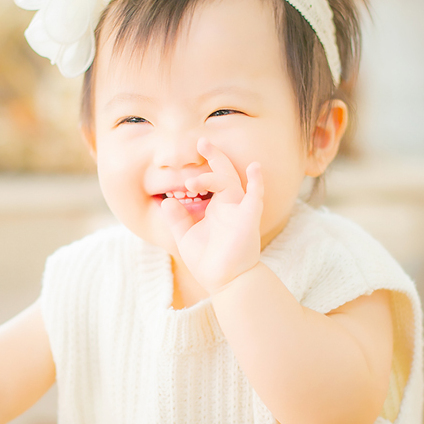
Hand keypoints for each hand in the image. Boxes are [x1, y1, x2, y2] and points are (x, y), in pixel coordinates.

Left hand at [160, 137, 263, 292]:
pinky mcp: (248, 219)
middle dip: (214, 156)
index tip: (186, 164)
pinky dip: (257, 182)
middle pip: (223, 173)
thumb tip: (166, 200)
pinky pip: (255, 197)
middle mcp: (229, 205)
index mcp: (216, 207)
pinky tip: (255, 167)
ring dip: (212, 175)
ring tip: (191, 180)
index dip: (201, 170)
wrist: (225, 282)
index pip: (210, 181)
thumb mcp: (185, 237)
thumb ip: (176, 218)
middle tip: (201, 141)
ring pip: (230, 182)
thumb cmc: (208, 261)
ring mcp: (239, 210)